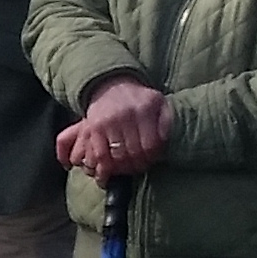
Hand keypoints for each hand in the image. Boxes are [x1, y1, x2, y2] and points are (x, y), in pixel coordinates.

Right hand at [54, 77, 168, 182]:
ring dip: (119, 170)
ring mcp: (106, 122)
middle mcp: (124, 115)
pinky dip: (102, 167)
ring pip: (113, 157)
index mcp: (143, 109)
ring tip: (124, 171)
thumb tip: (165, 139)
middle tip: (137, 168)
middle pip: (131, 153)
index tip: (151, 161)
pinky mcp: (90, 128)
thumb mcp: (158, 104)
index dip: (151, 158)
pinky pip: (96, 155)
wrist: (111, 87)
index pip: (149, 145)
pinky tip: (108, 171)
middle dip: (136, 166)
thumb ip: (166, 121)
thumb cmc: (139, 101)